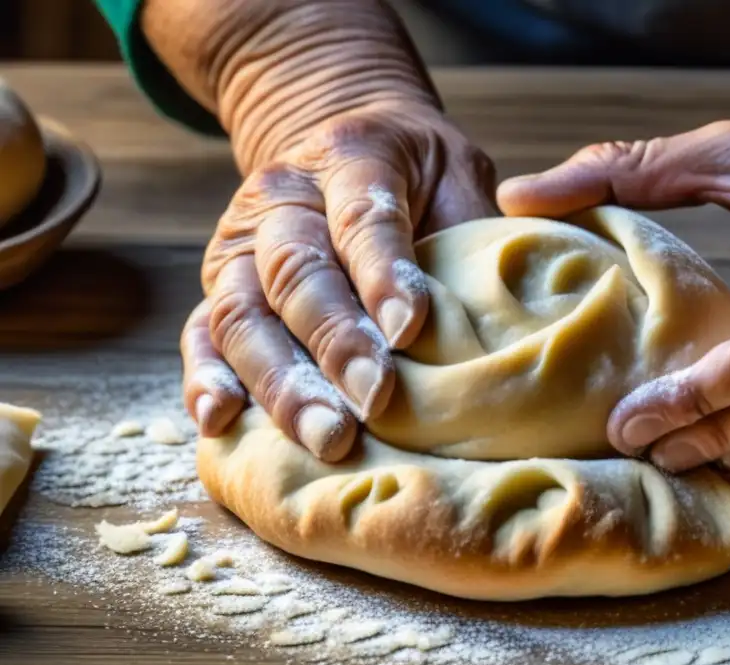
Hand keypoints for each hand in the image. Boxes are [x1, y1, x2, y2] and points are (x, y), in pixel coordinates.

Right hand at [181, 102, 495, 459]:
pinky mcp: (217, 288)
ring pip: (242, 313)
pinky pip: (201, 333)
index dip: (384, 274)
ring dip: (280, 380)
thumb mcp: (458, 176)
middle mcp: (281, 199)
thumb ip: (475, 232)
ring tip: (324, 435)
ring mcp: (238, 246)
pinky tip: (222, 422)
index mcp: (349, 156)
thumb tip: (512, 315)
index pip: (363, 216)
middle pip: (296, 272)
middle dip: (334, 342)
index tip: (410, 330)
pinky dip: (206, 379)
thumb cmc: (419, 178)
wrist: (343, 149)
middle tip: (373, 401)